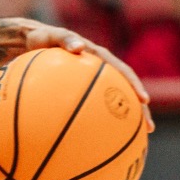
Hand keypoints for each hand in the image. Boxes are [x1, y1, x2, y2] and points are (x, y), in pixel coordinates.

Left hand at [18, 20, 155, 130]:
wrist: (30, 44)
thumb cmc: (41, 40)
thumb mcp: (51, 36)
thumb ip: (65, 40)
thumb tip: (79, 48)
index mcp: (98, 58)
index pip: (122, 72)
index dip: (134, 85)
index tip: (144, 100)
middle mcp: (100, 72)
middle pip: (124, 92)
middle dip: (138, 110)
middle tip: (149, 127)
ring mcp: (91, 84)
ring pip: (111, 103)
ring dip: (123, 120)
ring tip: (132, 140)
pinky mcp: (80, 92)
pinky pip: (90, 109)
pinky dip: (95, 123)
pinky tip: (93, 143)